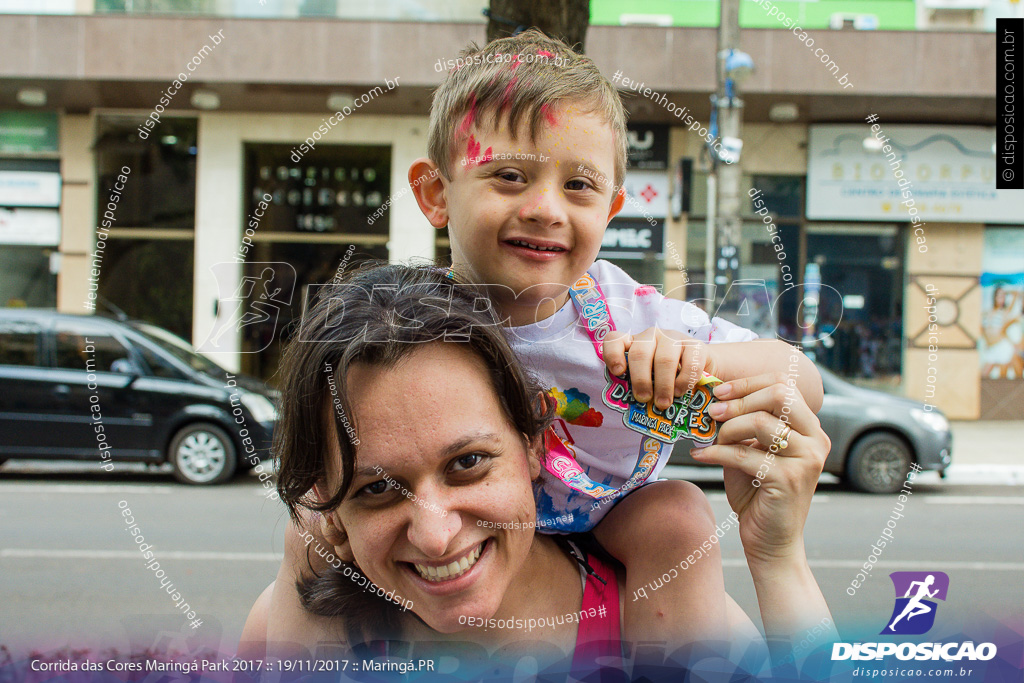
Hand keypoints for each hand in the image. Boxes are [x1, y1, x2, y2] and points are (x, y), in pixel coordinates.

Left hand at [602, 327, 718, 410]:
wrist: (700, 366)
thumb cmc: (667, 376)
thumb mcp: (649, 377)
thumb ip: (639, 384)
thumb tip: (633, 406)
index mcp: (633, 343)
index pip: (615, 339)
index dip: (613, 354)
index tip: (618, 372)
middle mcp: (652, 336)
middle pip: (640, 353)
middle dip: (641, 379)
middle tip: (644, 398)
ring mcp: (674, 338)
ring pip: (665, 359)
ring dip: (663, 385)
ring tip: (663, 403)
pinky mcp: (696, 346)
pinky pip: (689, 363)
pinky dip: (683, 381)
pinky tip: (680, 392)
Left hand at [690, 372, 829, 567]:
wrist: (770, 541)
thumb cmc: (757, 493)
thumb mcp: (752, 450)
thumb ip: (744, 424)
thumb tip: (715, 397)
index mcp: (810, 428)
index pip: (783, 384)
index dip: (747, 383)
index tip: (719, 392)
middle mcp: (816, 440)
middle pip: (779, 394)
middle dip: (739, 400)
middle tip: (713, 412)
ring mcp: (806, 459)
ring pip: (761, 422)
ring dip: (728, 429)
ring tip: (713, 442)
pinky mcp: (788, 479)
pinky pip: (745, 453)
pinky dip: (716, 452)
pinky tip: (700, 455)